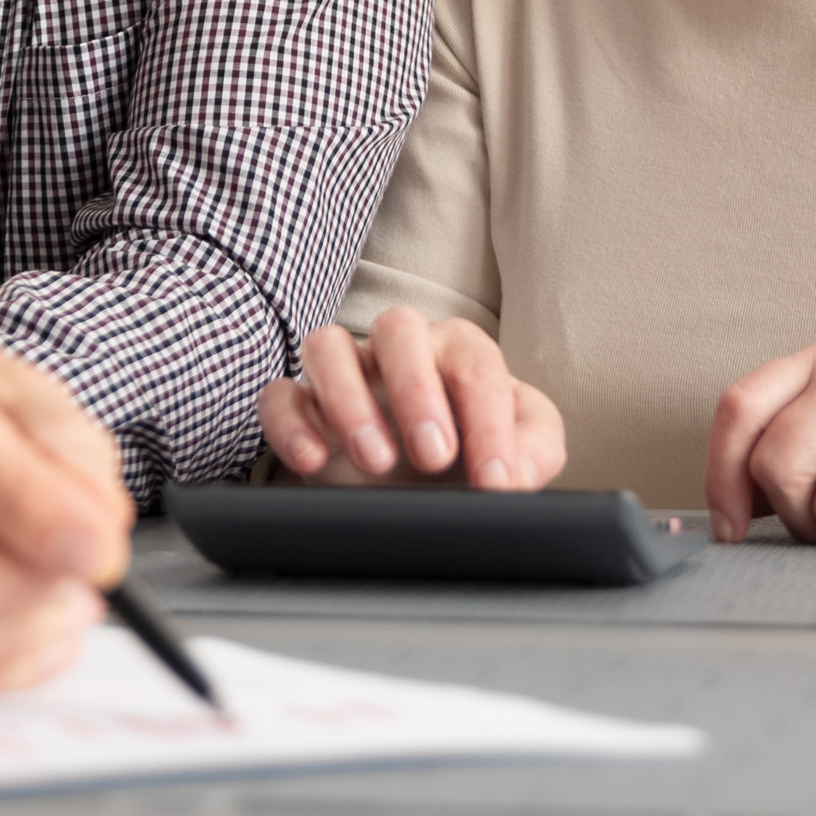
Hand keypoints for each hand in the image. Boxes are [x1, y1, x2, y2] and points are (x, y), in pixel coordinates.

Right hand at [257, 307, 564, 490]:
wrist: (415, 488)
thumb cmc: (469, 458)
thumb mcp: (519, 455)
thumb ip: (536, 450)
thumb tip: (519, 471)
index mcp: (458, 352)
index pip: (475, 364)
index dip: (489, 423)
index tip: (496, 481)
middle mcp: (398, 351)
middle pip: (398, 328)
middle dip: (416, 391)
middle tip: (435, 459)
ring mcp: (344, 374)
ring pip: (328, 346)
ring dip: (348, 400)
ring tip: (374, 461)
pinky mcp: (300, 406)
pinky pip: (279, 395)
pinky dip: (289, 424)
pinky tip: (312, 462)